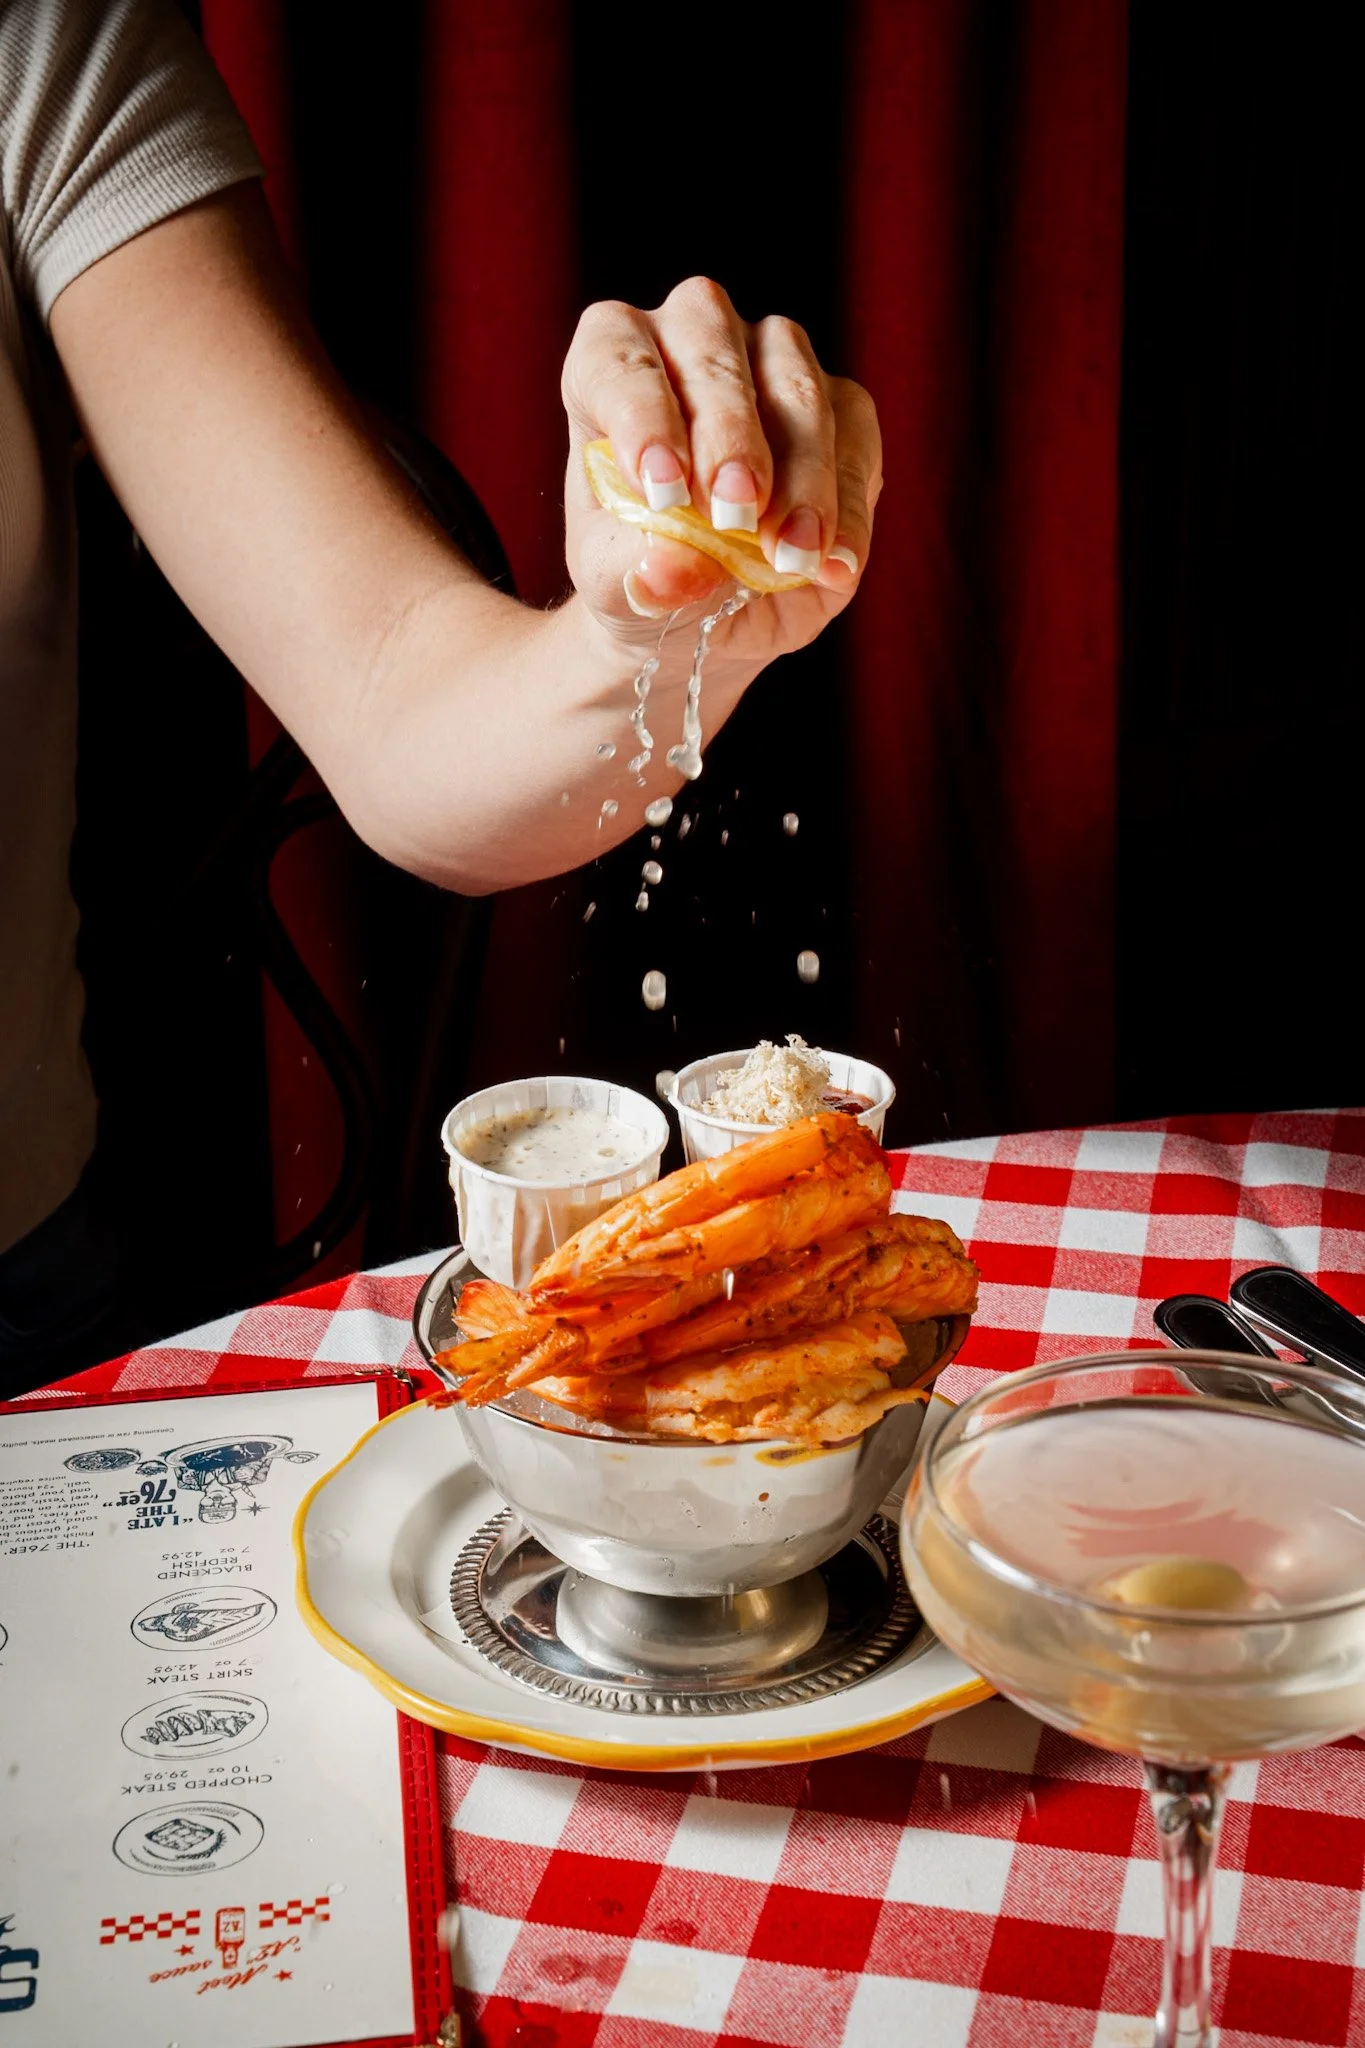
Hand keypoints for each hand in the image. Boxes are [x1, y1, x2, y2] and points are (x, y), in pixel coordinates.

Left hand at [561, 277, 881, 665]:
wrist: (698, 606)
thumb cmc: (640, 568)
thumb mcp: (618, 583)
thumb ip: (634, 570)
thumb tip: (673, 571)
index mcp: (610, 362)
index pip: (617, 358)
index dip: (641, 417)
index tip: (662, 493)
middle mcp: (692, 339)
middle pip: (714, 351)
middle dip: (728, 437)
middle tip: (734, 516)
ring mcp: (774, 363)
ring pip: (797, 389)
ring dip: (799, 476)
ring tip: (789, 554)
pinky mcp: (841, 407)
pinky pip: (854, 437)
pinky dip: (845, 508)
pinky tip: (832, 564)